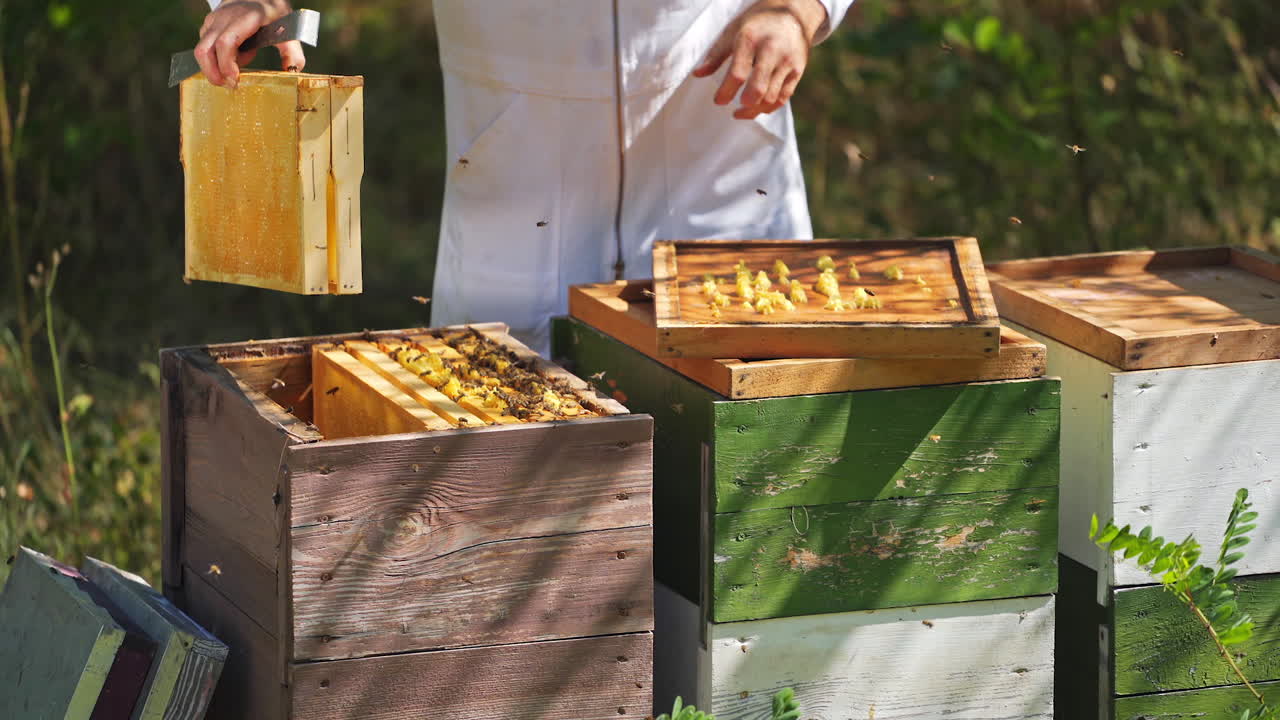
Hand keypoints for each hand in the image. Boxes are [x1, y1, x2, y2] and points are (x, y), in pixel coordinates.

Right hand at [195, 0, 304, 87]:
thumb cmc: (272, 10)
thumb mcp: (288, 27)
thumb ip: (292, 50)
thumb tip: (293, 71)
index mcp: (244, 18)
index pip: (225, 43)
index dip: (226, 64)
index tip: (235, 79)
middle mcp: (224, 19)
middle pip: (205, 50)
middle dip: (213, 72)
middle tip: (229, 85)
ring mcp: (213, 21)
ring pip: (202, 50)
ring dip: (214, 67)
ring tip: (235, 71)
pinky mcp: (209, 26)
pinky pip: (205, 46)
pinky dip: (215, 59)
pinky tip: (236, 58)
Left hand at [693, 0, 827, 119]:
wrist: (793, 12)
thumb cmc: (758, 23)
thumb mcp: (733, 32)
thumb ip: (716, 55)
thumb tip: (697, 74)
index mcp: (751, 39)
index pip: (738, 73)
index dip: (726, 92)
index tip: (718, 100)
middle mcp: (771, 51)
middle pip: (758, 88)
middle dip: (745, 104)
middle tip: (734, 107)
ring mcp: (787, 62)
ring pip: (771, 98)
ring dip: (755, 109)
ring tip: (742, 110)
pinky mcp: (797, 71)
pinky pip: (783, 98)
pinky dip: (768, 108)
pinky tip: (757, 108)